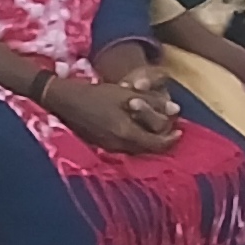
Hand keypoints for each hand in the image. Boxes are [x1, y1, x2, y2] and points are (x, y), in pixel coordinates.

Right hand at [44, 74, 170, 154]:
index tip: (179, 130)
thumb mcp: (126, 94)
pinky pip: (126, 148)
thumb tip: (176, 110)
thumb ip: (153, 103)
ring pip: (138, 150)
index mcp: (126, 133)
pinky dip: (136, 141)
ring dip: (148, 141)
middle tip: (169, 129)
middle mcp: (119, 146)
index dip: (171, 139)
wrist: (65, 101)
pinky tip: (135, 130)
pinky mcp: (103, 147)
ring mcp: (110, 148)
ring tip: (153, 129)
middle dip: (161, 140)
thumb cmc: (96, 94)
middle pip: (149, 150)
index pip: (157, 144)